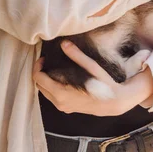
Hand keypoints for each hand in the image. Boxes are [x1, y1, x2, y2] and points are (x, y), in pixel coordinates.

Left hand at [33, 41, 152, 115]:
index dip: (38, 66)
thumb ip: (76, 55)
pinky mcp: (67, 109)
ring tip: (52, 67)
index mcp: (61, 93)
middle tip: (47, 60)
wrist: (115, 102)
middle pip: (39, 86)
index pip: (39, 78)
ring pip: (45, 92)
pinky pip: (52, 97)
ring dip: (45, 80)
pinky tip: (59, 77)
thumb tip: (63, 43)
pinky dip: (51, 86)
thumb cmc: (104, 84)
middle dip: (40, 72)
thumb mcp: (91, 67)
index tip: (44, 57)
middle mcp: (59, 103)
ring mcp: (63, 107)